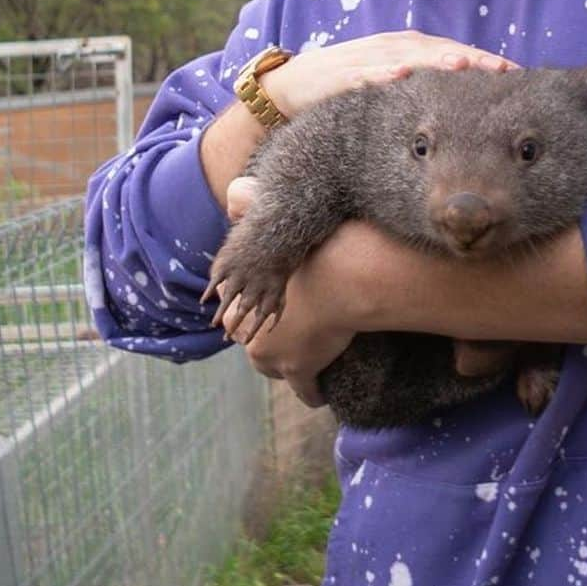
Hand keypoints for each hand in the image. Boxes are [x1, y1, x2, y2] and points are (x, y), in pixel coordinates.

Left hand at [218, 174, 352, 407]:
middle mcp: (249, 333)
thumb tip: (234, 192)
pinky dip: (313, 392)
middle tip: (283, 336)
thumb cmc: (320, 246)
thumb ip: (251, 205)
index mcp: (243, 298)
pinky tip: (319, 392)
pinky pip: (305, 390)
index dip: (248, 307)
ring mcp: (273, 357)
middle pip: (249, 342)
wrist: (351, 275)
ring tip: (303, 363)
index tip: (266, 310)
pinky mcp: (301, 371)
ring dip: (286, 366)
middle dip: (261, 339)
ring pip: (273, 367)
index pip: (234, 309)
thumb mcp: (279, 223)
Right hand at [261, 30, 515, 119]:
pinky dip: (384, 72)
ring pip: (410, 57)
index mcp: (412, 49)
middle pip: (441, 51)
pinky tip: (401, 74)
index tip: (517, 73)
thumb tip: (468, 105)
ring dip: (436, 60)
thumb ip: (427, 86)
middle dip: (472, 59)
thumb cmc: (354, 86)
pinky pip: (367, 72)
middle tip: (503, 70)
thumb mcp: (396, 82)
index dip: (485, 61)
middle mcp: (397, 48)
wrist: (295, 85)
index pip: (455, 53)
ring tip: (463, 66)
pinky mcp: (346, 73)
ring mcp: (372, 58)